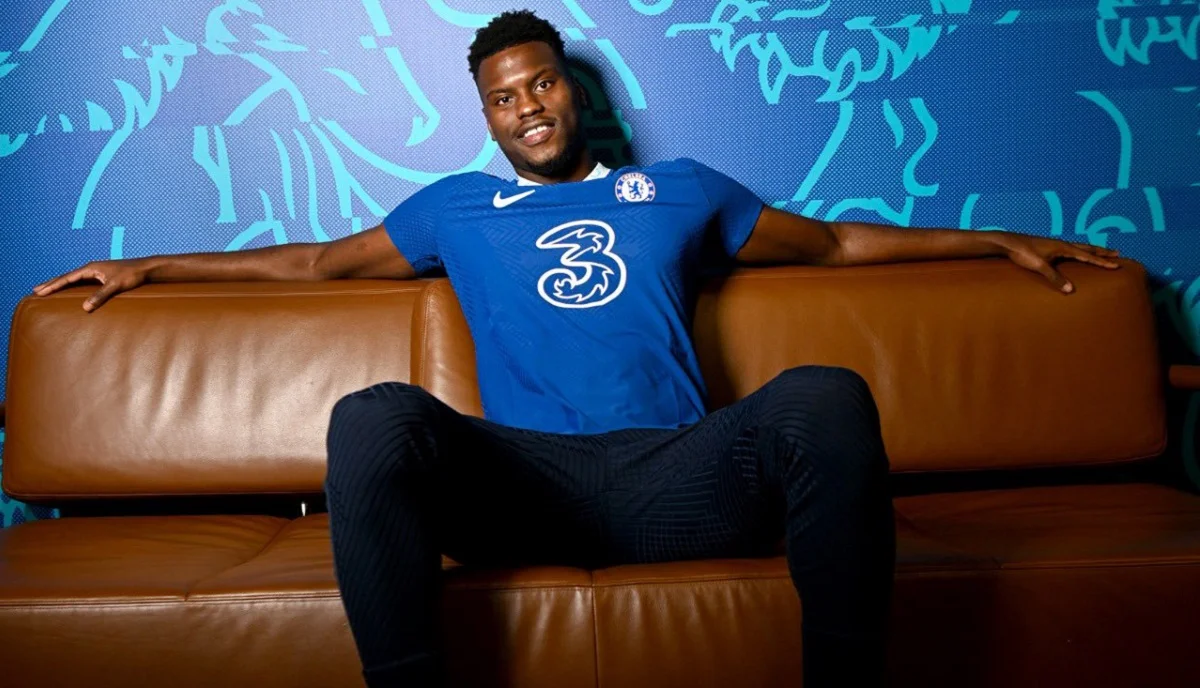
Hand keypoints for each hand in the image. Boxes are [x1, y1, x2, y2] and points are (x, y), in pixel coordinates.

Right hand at [32, 259, 148, 311]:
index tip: (40, 292)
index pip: (67, 278)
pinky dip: (71, 284)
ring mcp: (96, 271)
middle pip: (66, 276)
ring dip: (60, 283)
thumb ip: (100, 296)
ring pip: (73, 278)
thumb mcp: (115, 286)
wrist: (146, 268)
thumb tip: (84, 308)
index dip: (53, 285)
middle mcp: (91, 268)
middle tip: (36, 291)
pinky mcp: (102, 276)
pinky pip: (81, 280)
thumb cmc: (132, 275)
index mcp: (90, 268)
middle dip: (51, 283)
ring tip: (47, 289)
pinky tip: (69, 289)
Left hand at [996, 234, 1120, 293]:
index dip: (1102, 261)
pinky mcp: (1048, 247)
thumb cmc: (1023, 253)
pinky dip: (1078, 251)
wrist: (1008, 243)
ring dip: (1091, 250)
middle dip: (1102, 252)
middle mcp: (1062, 244)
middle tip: (1117, 253)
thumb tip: (1070, 290)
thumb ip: (1055, 277)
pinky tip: (1075, 254)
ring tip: (1100, 252)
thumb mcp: (1039, 266)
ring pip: (1079, 247)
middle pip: (1087, 248)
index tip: (1116, 265)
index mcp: (1063, 247)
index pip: (1088, 256)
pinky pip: (1069, 249)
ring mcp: (1055, 244)